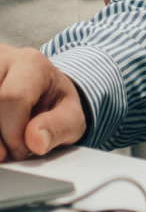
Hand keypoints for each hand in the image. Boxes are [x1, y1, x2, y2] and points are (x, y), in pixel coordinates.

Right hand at [0, 45, 85, 159]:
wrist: (41, 92)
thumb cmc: (54, 104)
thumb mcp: (71, 117)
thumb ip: (58, 128)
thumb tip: (36, 142)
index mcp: (32, 64)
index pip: (12, 97)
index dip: (12, 133)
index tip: (21, 150)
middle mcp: (2, 59)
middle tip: (7, 152)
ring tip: (2, 145)